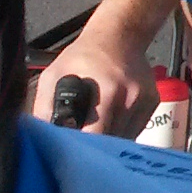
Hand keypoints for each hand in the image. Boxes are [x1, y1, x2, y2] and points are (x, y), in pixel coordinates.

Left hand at [33, 23, 156, 140]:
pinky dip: (120, 130)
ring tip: (93, 131)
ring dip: (109, 142)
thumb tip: (38, 140)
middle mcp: (132, 98)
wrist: (119, 35)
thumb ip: (44, 109)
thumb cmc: (82, 56)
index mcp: (108, 92)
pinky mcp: (153, 102)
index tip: (70, 157)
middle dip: (94, 149)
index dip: (82, 152)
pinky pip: (135, 129)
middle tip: (78, 149)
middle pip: (113, 142)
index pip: (98, 137)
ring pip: (125, 139)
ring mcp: (146, 100)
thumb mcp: (53, 76)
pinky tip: (108, 119)